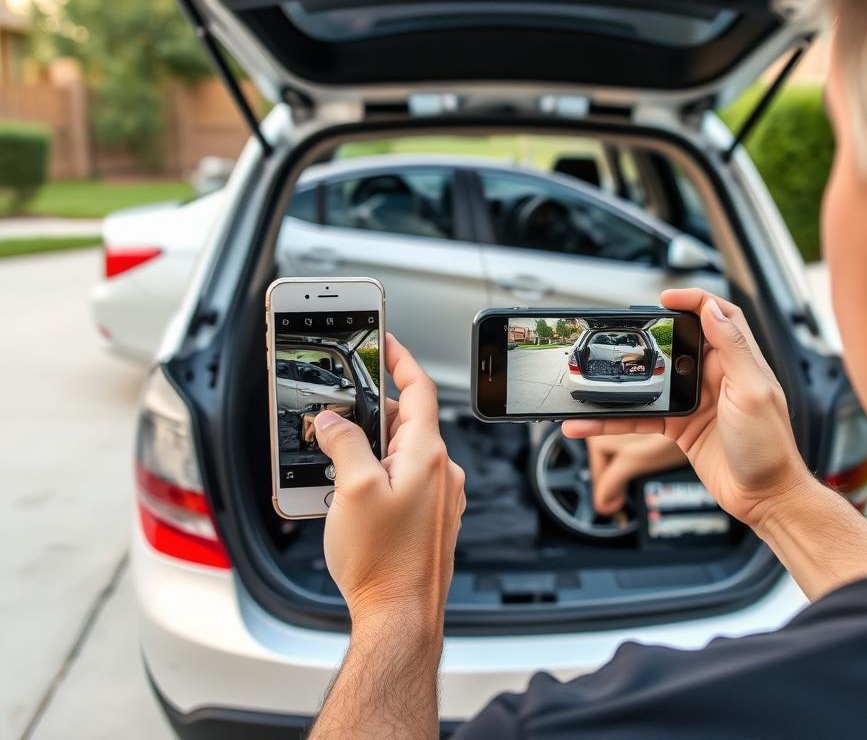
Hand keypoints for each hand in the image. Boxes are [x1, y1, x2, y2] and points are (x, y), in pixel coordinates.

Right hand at [314, 333, 465, 628]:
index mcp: (428, 455)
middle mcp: (441, 471)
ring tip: (339, 467)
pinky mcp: (432, 518)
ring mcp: (440, 496)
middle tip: (338, 419)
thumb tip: (333, 421)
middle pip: (406, 422)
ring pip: (403, 453)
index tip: (385, 342)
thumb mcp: (351, 489)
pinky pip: (406, 480)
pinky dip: (381, 474)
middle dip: (372, 415)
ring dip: (372, 449)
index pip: (420, 389)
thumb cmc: (383, 562)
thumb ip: (344, 443)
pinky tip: (355, 495)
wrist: (400, 616)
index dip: (401, 360)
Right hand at [564, 288, 809, 530]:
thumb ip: (733, 349)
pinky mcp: (679, 427)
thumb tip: (713, 309)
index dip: (694, 300)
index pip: (718, 316)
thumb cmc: (770, 448)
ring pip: (649, 384)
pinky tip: (589, 423)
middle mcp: (715, 378)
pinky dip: (613, 420)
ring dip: (619, 385)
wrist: (764, 498)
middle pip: (675, 345)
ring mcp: (695, 402)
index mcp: (737, 363)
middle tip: (621, 334)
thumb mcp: (753, 392)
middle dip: (646, 337)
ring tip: (592, 380)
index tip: (666, 297)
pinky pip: (639, 417)